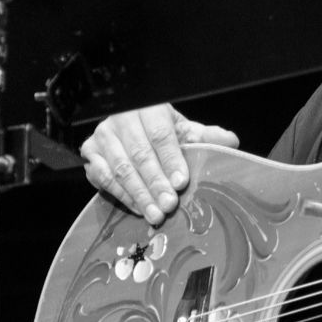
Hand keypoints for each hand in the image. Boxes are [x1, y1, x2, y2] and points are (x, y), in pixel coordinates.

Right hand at [79, 103, 239, 224]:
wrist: (129, 127)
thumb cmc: (160, 129)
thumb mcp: (183, 129)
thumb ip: (206, 136)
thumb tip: (231, 141)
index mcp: (148, 107)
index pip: (160, 134)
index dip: (172, 160)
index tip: (182, 182)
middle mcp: (121, 119)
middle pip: (140, 154)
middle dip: (156, 183)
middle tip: (170, 204)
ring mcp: (102, 136)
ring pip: (121, 169)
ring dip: (140, 194)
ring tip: (157, 214)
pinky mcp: (90, 153)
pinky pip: (104, 179)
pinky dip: (123, 196)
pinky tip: (139, 209)